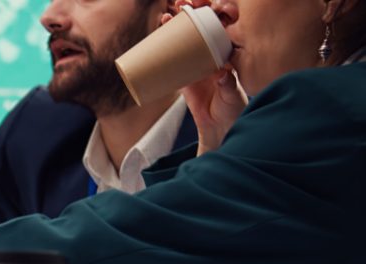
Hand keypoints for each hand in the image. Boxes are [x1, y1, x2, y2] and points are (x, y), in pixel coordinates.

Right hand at [161, 5, 246, 154]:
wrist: (218, 125)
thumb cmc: (232, 108)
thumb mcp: (233, 96)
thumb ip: (229, 86)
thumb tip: (222, 75)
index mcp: (227, 57)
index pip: (220, 32)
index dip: (212, 17)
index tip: (203, 8)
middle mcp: (211, 57)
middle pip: (200, 32)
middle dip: (190, 17)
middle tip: (179, 8)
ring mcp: (196, 65)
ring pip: (185, 42)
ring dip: (175, 28)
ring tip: (165, 18)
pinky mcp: (183, 76)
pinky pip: (174, 60)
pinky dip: (165, 49)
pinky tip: (157, 38)